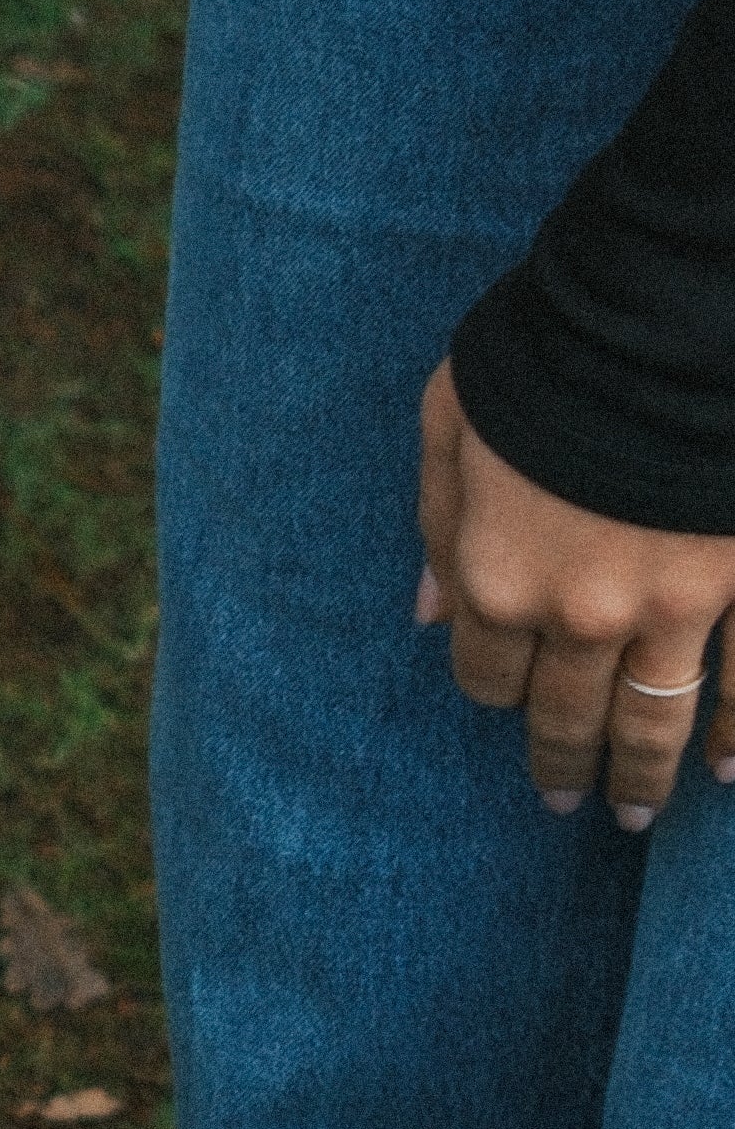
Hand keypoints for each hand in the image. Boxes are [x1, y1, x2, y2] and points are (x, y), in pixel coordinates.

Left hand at [416, 363, 734, 826]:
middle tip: (562, 802)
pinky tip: (728, 770)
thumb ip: (438, 522)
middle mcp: (581, 611)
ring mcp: (675, 606)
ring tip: (636, 812)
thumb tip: (425, 613)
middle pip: (565, 711)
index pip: (484, 670)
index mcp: (499, 574)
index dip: (491, 689)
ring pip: (653, 716)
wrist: (666, 316)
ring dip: (642, 773)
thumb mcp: (452, 418)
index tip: (503, 702)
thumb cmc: (547, 349)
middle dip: (560, 761)